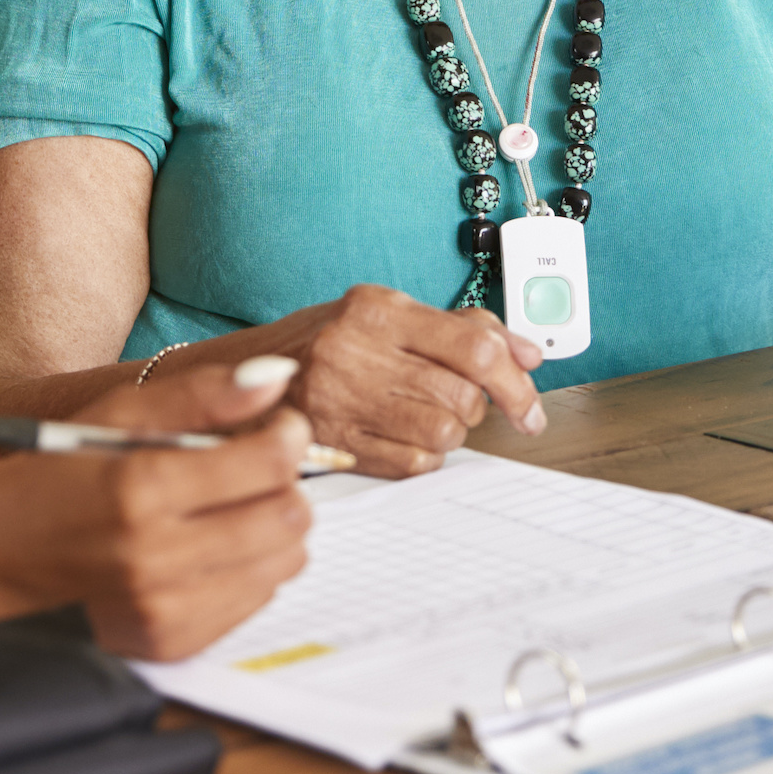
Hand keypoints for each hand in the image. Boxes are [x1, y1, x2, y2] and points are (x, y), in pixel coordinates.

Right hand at [0, 356, 312, 660]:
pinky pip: (255, 602)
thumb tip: (278, 379)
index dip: (288, 436)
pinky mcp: (167, 641)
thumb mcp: (120, 412)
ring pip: (282, 564)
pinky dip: (249, 570)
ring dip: (273, 528)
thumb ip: (203, 394)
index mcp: (141, 488)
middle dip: (285, 483)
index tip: (279, 426)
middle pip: (286, 518)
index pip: (269, 464)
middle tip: (257, 467)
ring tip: (233, 508)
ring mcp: (162, 608)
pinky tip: (211, 548)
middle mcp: (155, 556)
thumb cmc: (60, 469)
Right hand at [260, 282, 546, 476]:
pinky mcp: (334, 443)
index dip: (516, 381)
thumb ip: (460, 330)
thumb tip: (529, 354)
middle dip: (474, 407)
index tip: (530, 406)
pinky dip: (421, 457)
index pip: (473, 345)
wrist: (242, 379)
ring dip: (448, 433)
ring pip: (444, 433)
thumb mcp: (385, 317)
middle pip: (463, 395)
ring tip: (420, 417)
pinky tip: (399, 439)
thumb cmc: (324, 345)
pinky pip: (413, 464)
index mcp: (376, 309)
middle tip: (452, 401)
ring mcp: (341, 399)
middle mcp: (356, 350)